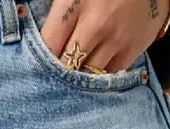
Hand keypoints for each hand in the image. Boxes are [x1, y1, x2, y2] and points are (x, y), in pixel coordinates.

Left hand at [40, 0, 169, 74]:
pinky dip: (100, 78)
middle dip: (59, 74)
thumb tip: (44, 38)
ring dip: (80, 80)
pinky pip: (110, 75)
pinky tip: (95, 75)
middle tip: (54, 79)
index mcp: (74, 3)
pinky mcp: (133, 48)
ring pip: (88, 76)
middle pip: (67, 66)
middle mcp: (94, 25)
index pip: (48, 45)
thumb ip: (59, 11)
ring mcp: (115, 39)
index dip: (40, 61)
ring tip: (75, 80)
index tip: (37, 67)